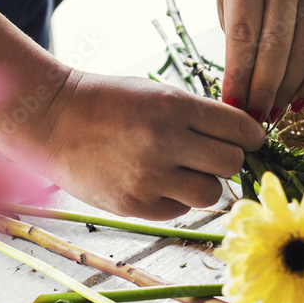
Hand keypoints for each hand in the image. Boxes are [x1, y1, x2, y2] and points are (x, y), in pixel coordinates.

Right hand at [37, 70, 264, 219]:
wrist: (53, 120)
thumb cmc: (109, 102)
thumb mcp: (157, 93)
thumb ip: (198, 115)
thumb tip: (245, 139)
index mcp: (174, 106)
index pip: (241, 129)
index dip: (250, 136)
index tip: (247, 139)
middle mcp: (165, 142)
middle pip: (231, 163)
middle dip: (226, 158)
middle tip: (208, 153)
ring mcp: (149, 177)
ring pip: (211, 192)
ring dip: (204, 182)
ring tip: (181, 170)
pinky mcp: (135, 205)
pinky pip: (180, 210)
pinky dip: (176, 198)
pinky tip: (155, 181)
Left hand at [216, 0, 303, 121]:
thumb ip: (235, 35)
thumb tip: (241, 94)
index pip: (243, 34)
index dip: (238, 76)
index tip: (230, 108)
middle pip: (276, 47)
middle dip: (264, 90)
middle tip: (253, 120)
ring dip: (288, 91)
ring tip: (273, 114)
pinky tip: (300, 101)